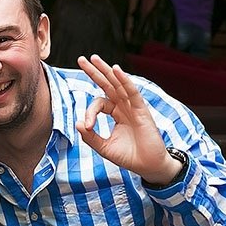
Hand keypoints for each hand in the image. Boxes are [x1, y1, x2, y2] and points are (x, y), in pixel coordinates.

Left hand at [75, 55, 181, 184]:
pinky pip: (132, 92)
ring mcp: (133, 107)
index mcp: (116, 113)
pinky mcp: (142, 110)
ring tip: (94, 58)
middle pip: (108, 84)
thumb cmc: (129, 156)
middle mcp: (124, 106)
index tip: (88, 126)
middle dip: (95, 71)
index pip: (99, 103)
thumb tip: (78, 123)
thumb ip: (90, 136)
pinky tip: (116, 70)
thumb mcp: (104, 147)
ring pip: (118, 84)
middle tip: (82, 59)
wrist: (148, 167)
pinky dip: (124, 80)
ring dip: (107, 70)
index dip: (90, 112)